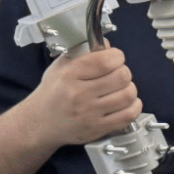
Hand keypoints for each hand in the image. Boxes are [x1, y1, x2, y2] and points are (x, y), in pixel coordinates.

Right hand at [23, 48, 140, 147]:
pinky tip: (126, 102)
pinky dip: (134, 106)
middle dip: (124, 72)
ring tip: (121, 88)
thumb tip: (108, 45)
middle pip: (122, 77)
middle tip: (118, 74)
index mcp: (70, 75)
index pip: (106, 61)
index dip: (117, 56)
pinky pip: (129, 115)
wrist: (40, 123)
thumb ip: (84, 53)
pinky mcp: (99, 128)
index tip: (115, 57)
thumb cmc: (53, 93)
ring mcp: (90, 113)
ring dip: (129, 89)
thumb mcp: (61, 66)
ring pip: (128, 95)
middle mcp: (80, 94)